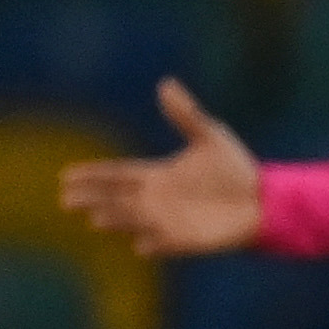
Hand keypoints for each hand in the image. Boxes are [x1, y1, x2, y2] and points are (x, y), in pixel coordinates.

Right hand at [57, 77, 265, 258]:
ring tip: (96, 219)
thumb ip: (186, 114)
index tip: (65, 175)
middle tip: (65, 200)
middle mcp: (156, 200)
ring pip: (132, 221)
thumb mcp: (211, 136)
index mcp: (158, 176)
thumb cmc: (236, 169)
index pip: (117, 174)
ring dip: (115, 220)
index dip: (92, 175)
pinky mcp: (185, 240)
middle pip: (115, 199)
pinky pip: (163, 245)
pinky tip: (142, 246)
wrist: (263, 199)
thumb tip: (166, 82)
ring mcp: (168, 221)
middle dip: (91, 199)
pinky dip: (153, 245)